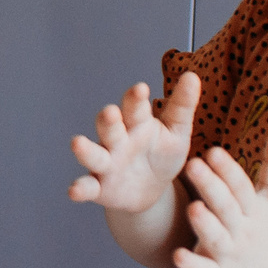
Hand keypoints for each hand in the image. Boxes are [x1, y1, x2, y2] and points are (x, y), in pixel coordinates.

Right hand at [69, 73, 198, 215]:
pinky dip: (80, 188)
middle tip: (111, 112)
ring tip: (77, 143)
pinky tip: (74, 191)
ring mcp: (106, 163)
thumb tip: (192, 76)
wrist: (151, 190)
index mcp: (137, 123)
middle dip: (108, 120)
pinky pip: (88, 187)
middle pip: (109, 127)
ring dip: (85, 149)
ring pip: (93, 154)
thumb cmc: (162, 154)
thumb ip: (182, 106)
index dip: (135, 99)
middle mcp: (117, 140)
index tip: (141, 89)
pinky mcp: (99, 188)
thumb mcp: (177, 132)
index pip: (134, 107)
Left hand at [173, 130, 267, 267]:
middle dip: (211, 187)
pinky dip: (193, 265)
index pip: (241, 187)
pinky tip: (177, 255)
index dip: (228, 170)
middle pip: (227, 207)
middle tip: (193, 164)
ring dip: (205, 224)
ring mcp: (230, 255)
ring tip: (192, 207)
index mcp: (253, 210)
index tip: (213, 151)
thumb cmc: (263, 231)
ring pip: (216, 238)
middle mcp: (243, 231)